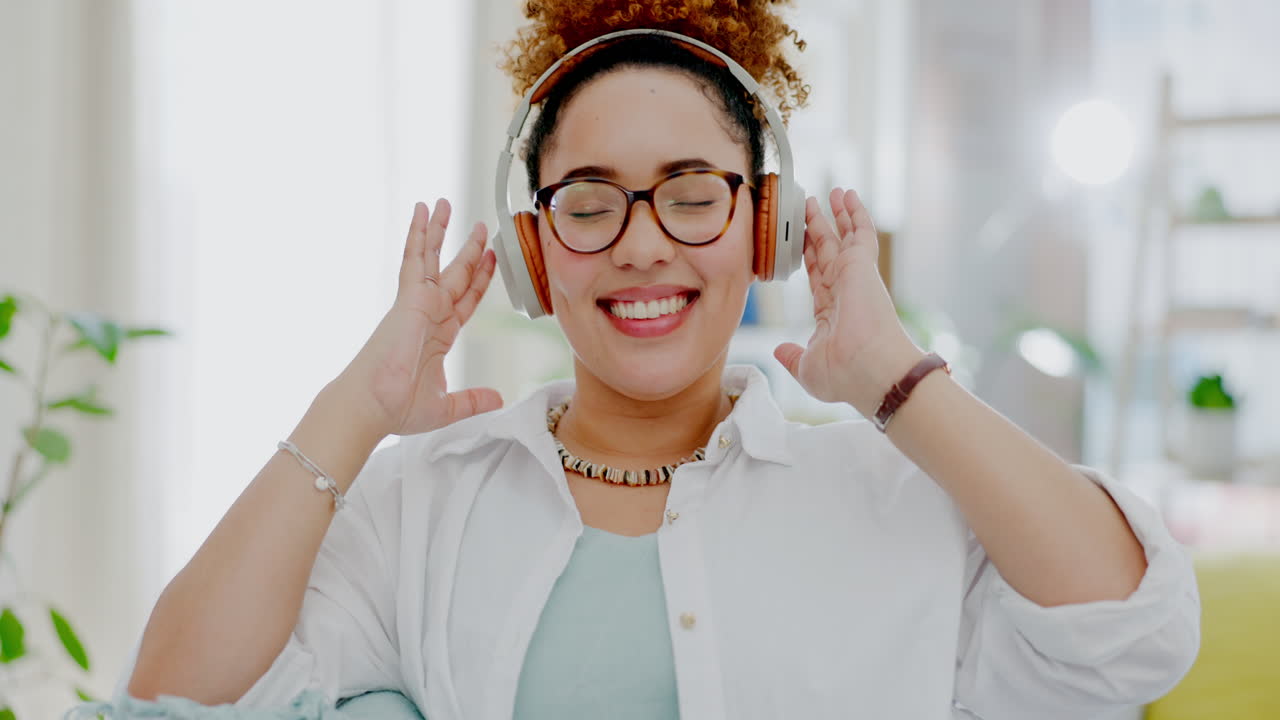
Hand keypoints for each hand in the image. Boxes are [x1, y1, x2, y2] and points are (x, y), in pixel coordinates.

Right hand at [335, 199, 501, 436]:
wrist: (372, 406)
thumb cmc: (398, 409)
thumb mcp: (448, 407)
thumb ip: (473, 399)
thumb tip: (498, 398)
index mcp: (440, 335)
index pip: (466, 300)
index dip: (479, 279)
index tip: (490, 259)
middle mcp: (430, 314)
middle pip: (455, 274)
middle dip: (468, 249)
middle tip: (479, 226)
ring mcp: (418, 304)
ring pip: (432, 259)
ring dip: (439, 232)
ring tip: (443, 203)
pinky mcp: (407, 299)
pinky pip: (414, 260)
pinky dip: (418, 236)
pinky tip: (422, 213)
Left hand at [773, 189, 921, 415]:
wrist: (871, 370)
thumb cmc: (844, 376)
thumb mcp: (807, 368)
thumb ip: (791, 356)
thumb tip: (778, 350)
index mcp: (831, 313)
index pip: (817, 277)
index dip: (809, 257)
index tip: (802, 240)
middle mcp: (844, 291)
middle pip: (828, 251)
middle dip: (820, 228)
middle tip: (811, 206)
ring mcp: (854, 276)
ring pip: (844, 237)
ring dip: (837, 214)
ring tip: (831, 192)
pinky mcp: (862, 265)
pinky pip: (860, 231)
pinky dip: (855, 212)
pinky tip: (848, 195)